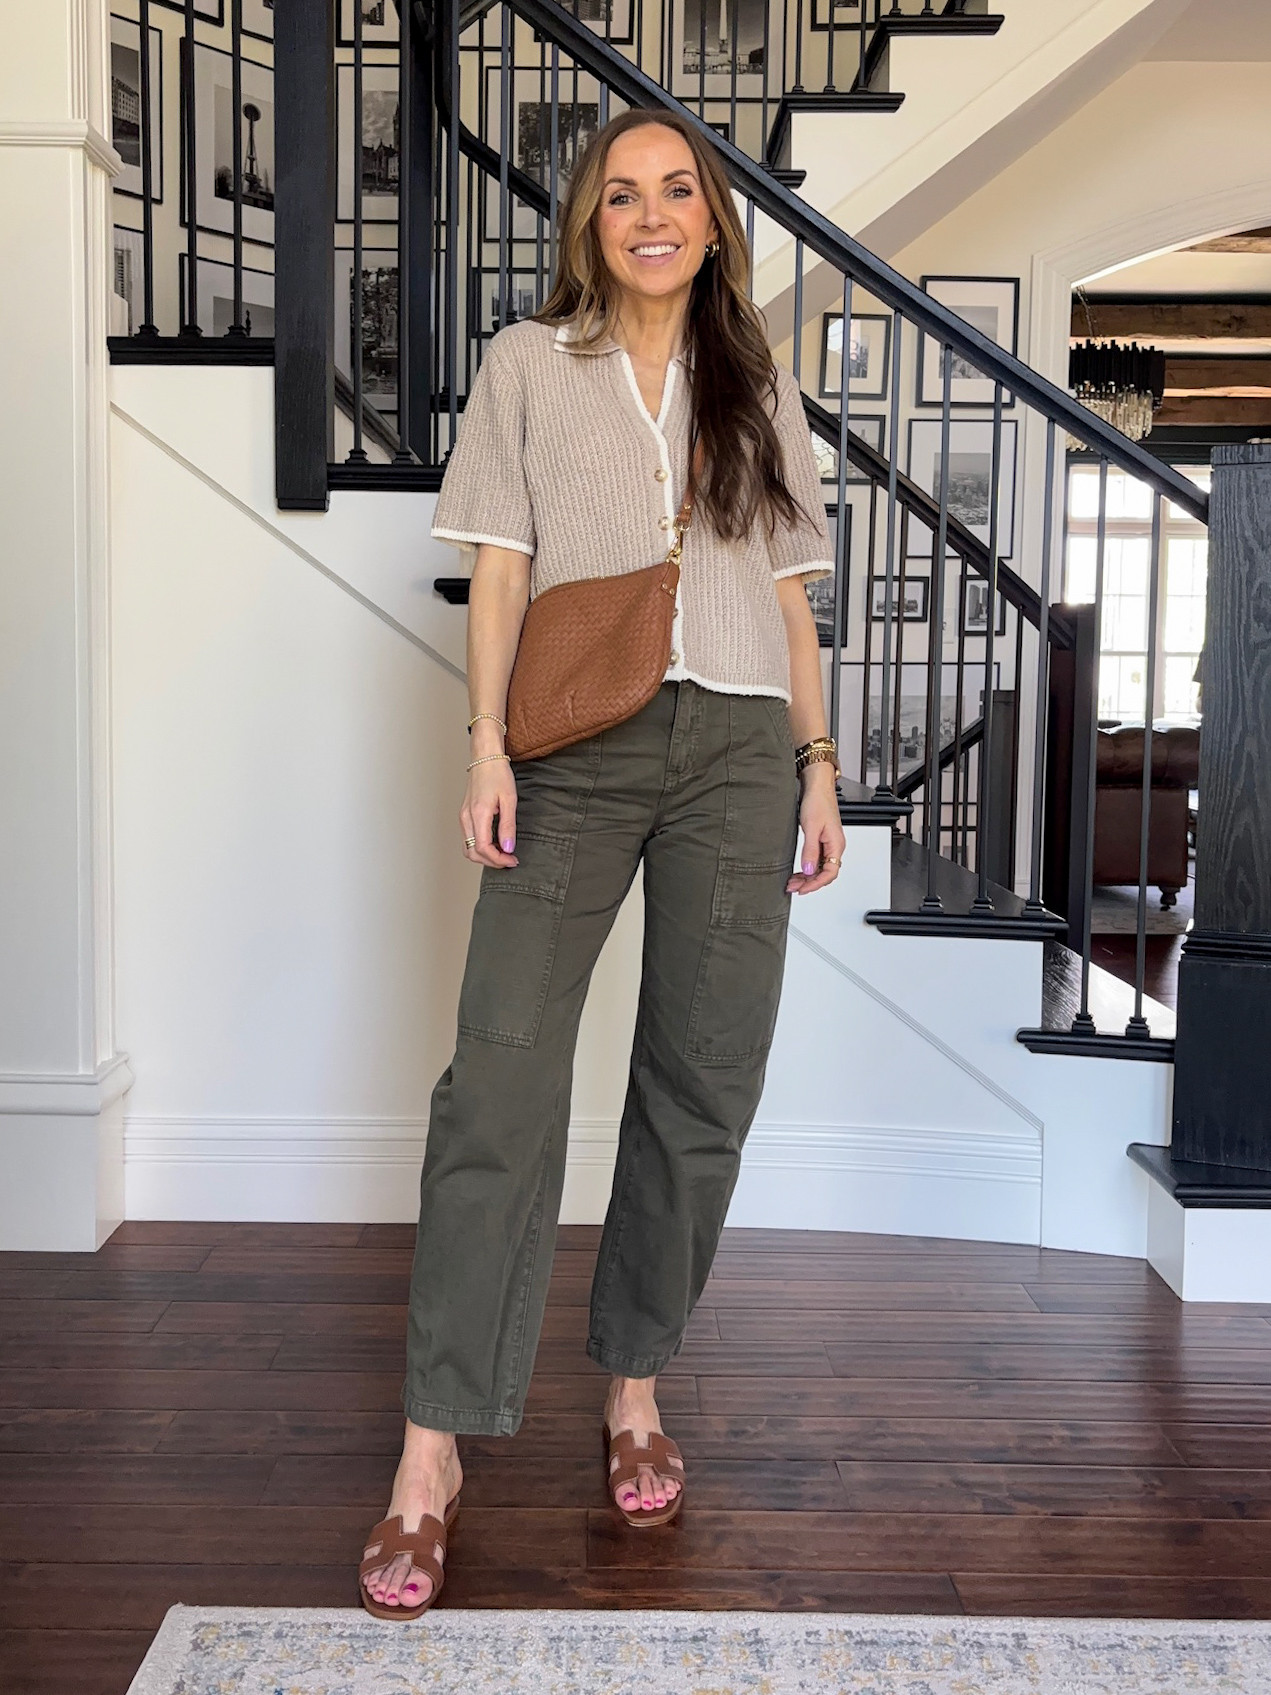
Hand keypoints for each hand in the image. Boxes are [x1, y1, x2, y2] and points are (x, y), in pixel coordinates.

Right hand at [461, 759, 518, 868]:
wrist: (485, 758)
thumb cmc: (497, 774)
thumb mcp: (509, 800)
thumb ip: (508, 826)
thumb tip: (508, 848)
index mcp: (477, 814)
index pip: (483, 848)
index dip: (498, 859)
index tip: (512, 860)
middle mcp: (466, 818)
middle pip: (472, 853)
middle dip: (491, 862)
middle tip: (509, 860)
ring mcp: (463, 817)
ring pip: (468, 848)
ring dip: (484, 856)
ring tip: (503, 853)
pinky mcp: (465, 815)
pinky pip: (469, 839)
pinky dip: (480, 847)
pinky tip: (495, 843)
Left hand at [786, 764, 844, 895]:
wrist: (817, 787)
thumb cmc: (818, 802)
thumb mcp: (811, 828)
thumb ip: (810, 851)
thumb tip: (809, 870)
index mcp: (836, 845)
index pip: (830, 873)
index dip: (816, 883)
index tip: (803, 889)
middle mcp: (834, 847)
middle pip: (825, 873)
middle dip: (809, 883)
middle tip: (793, 887)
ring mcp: (828, 845)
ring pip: (820, 868)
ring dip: (807, 877)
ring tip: (792, 882)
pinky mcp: (821, 841)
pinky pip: (816, 861)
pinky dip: (807, 868)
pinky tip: (798, 872)